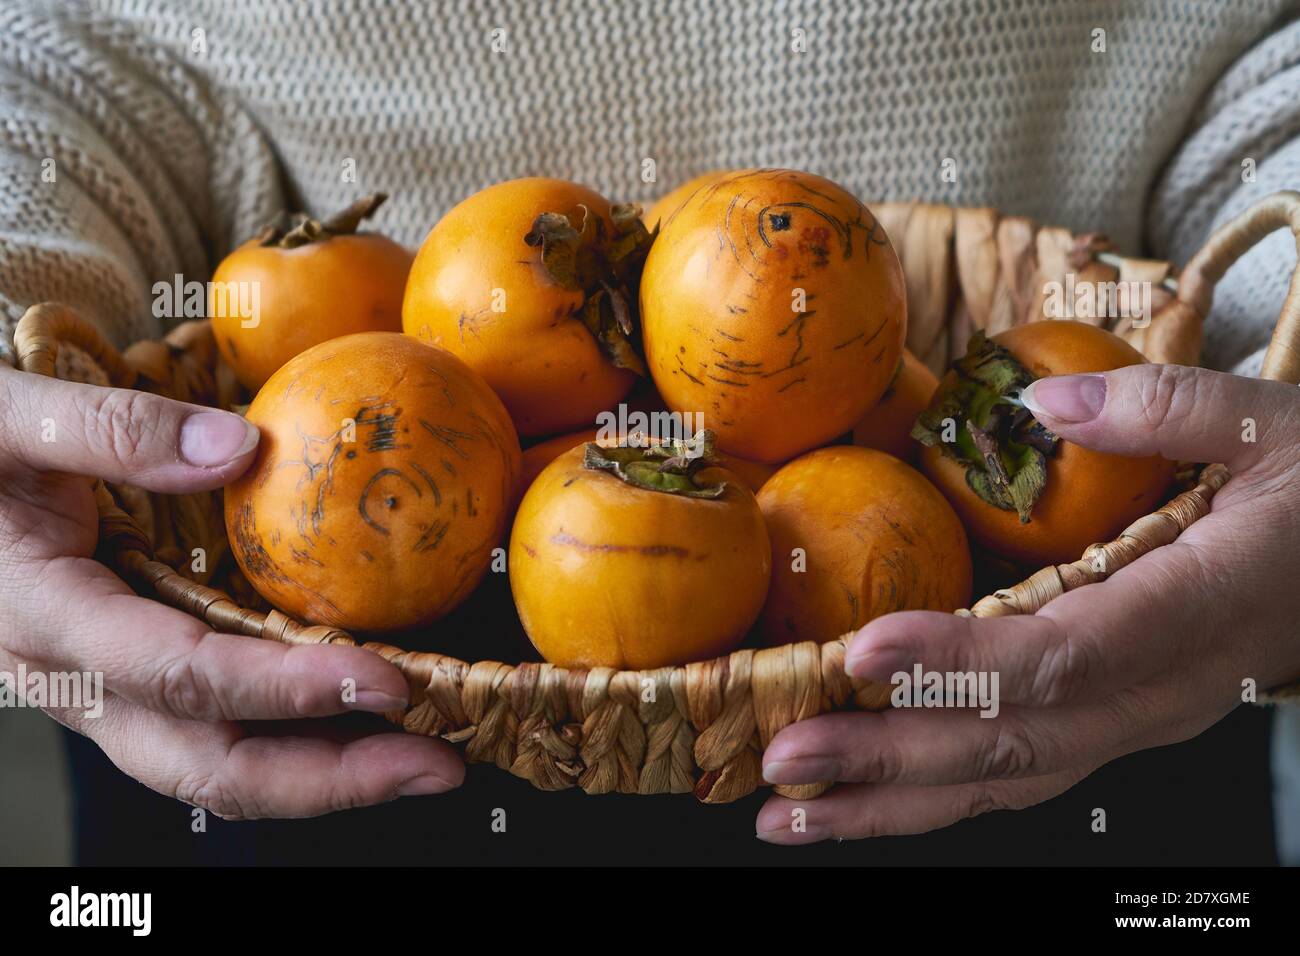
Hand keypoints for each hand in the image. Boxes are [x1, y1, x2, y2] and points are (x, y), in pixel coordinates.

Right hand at [0, 365, 462, 818]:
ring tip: (424, 759)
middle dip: (329, 779)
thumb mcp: (9, 419)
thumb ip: (115, 428)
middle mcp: (76, 680)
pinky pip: (217, 732)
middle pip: (208, 766)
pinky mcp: (133, 681)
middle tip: (437, 765)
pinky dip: (296, 737)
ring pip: (216, 767)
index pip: (181, 675)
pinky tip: (363, 722)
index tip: (385, 680)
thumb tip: (243, 445)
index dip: (285, 687)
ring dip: (325, 774)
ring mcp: (105, 692)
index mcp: (45, 618)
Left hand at [757, 364, 1299, 842]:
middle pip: (1015, 741)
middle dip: (893, 755)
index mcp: (1196, 612)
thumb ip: (1164, 407)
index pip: (1066, 654)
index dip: (964, 660)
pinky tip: (855, 803)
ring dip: (892, 802)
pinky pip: (1014, 775)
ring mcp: (1132, 722)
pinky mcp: (1109, 726)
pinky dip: (929, 797)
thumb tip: (1043, 401)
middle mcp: (1157, 692)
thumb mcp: (1270, 428)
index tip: (865, 648)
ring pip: (1006, 782)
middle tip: (785, 756)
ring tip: (789, 813)